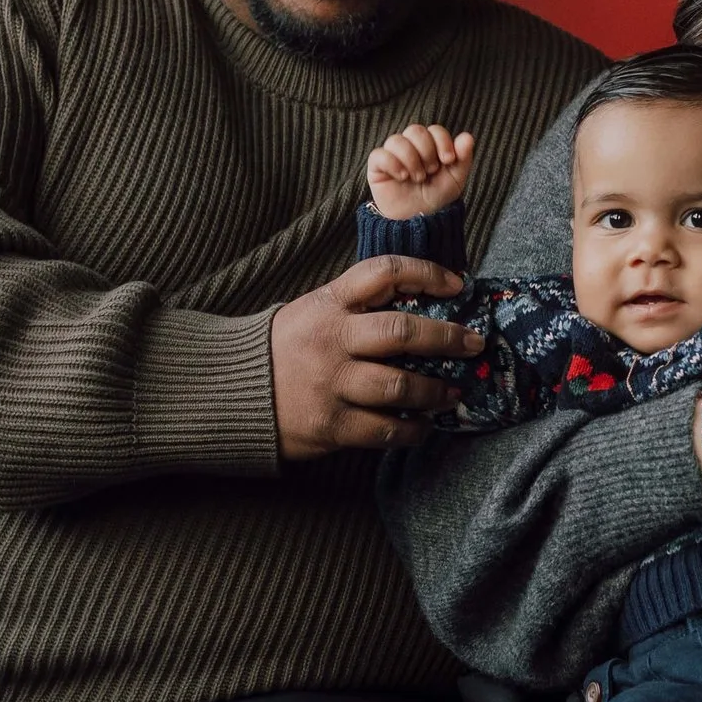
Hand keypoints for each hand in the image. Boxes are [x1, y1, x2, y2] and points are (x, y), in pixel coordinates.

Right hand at [270, 256, 483, 459]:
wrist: (228, 392)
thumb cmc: (285, 349)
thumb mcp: (313, 311)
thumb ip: (357, 305)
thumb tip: (421, 302)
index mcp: (329, 304)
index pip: (384, 272)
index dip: (427, 273)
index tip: (457, 285)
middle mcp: (332, 340)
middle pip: (402, 332)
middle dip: (447, 338)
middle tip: (473, 343)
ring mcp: (331, 384)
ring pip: (399, 385)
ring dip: (435, 391)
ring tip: (452, 393)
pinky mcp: (331, 425)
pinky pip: (385, 428)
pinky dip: (412, 429)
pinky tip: (423, 426)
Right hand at [367, 124, 475, 219]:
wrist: (419, 221)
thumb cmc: (437, 198)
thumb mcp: (455, 179)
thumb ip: (463, 158)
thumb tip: (468, 137)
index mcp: (430, 146)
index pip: (434, 130)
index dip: (442, 141)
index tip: (448, 160)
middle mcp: (410, 147)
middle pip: (415, 130)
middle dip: (426, 151)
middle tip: (431, 171)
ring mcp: (392, 156)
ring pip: (396, 140)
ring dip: (411, 159)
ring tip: (417, 178)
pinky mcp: (377, 168)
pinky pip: (379, 154)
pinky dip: (392, 164)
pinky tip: (402, 177)